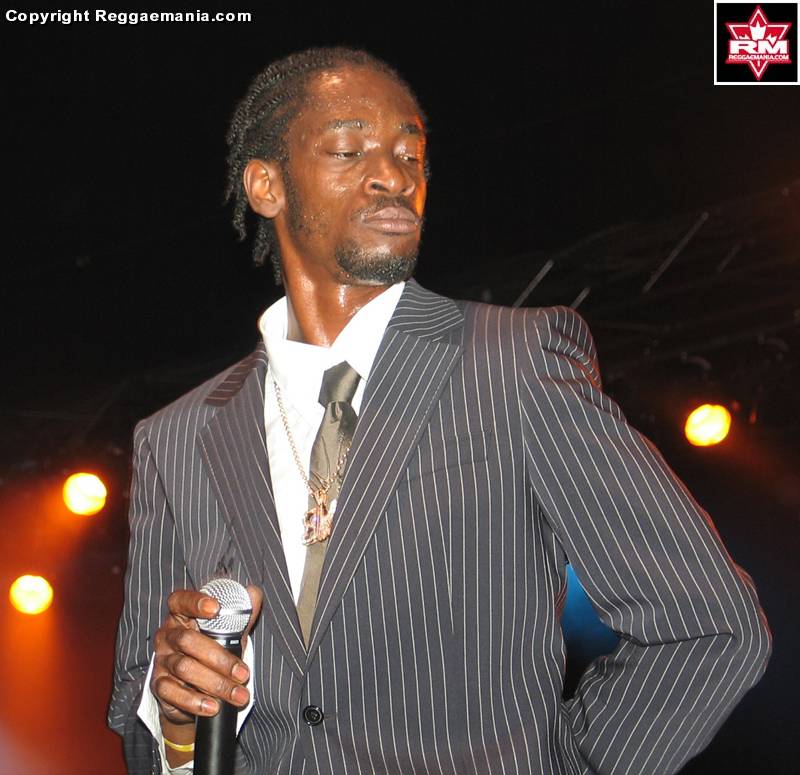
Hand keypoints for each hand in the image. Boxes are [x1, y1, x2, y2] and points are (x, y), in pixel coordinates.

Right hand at [150, 585, 262, 726]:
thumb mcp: (229, 633)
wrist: (195, 690)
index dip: (195, 602)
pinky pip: (173, 693)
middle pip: (188, 640)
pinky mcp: (158, 685)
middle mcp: (167, 635)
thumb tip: (254, 592)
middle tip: (243, 673)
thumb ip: (241, 615)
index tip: (216, 608)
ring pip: (184, 668)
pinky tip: (214, 706)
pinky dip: (196, 701)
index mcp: (182, 616)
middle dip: (220, 658)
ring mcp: (162, 660)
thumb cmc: (213, 652)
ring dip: (215, 683)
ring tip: (238, 695)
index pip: (180, 601)